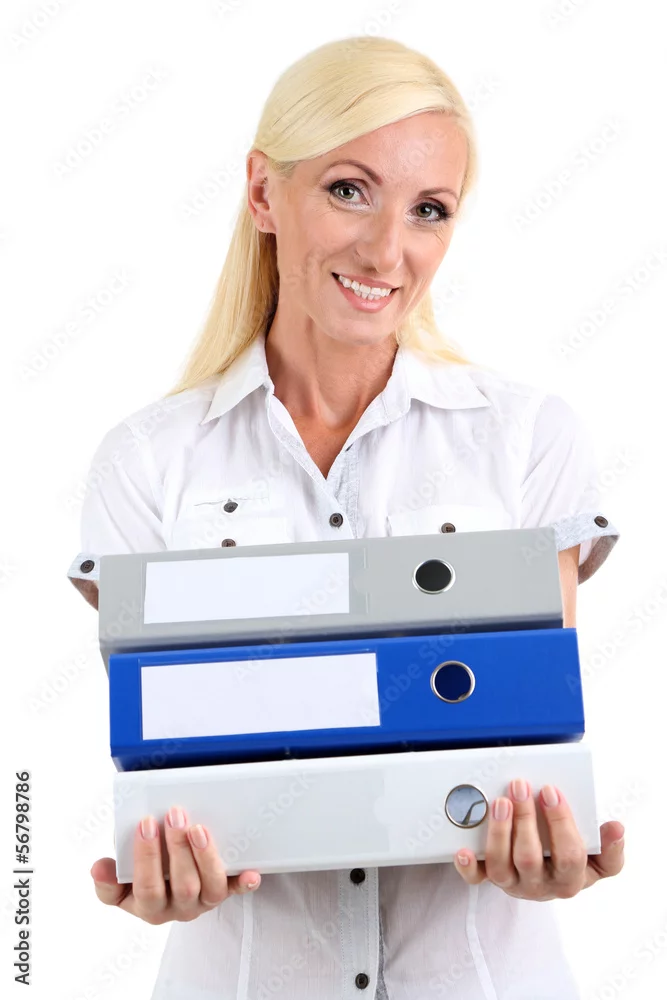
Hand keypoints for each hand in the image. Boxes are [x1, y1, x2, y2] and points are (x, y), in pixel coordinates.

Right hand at [90, 805, 261, 923]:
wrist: (168, 893)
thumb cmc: (142, 882)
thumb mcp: (118, 887)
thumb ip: (108, 880)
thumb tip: (99, 867)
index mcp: (149, 907)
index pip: (147, 888)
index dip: (146, 858)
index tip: (145, 824)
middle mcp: (178, 909)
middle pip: (182, 885)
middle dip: (178, 848)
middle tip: (174, 815)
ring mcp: (203, 901)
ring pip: (210, 887)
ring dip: (206, 856)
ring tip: (198, 828)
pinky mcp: (223, 893)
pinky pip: (236, 890)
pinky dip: (245, 883)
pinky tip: (252, 873)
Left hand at [453, 778, 624, 900]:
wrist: (549, 879)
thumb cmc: (571, 860)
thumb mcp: (598, 858)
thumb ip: (609, 847)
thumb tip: (616, 828)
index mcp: (571, 879)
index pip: (569, 855)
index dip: (561, 822)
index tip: (551, 791)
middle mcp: (541, 885)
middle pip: (530, 858)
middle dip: (525, 820)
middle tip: (520, 786)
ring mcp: (514, 884)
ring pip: (502, 867)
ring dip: (499, 833)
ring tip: (499, 802)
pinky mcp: (492, 880)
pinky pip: (477, 880)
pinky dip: (468, 867)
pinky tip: (463, 850)